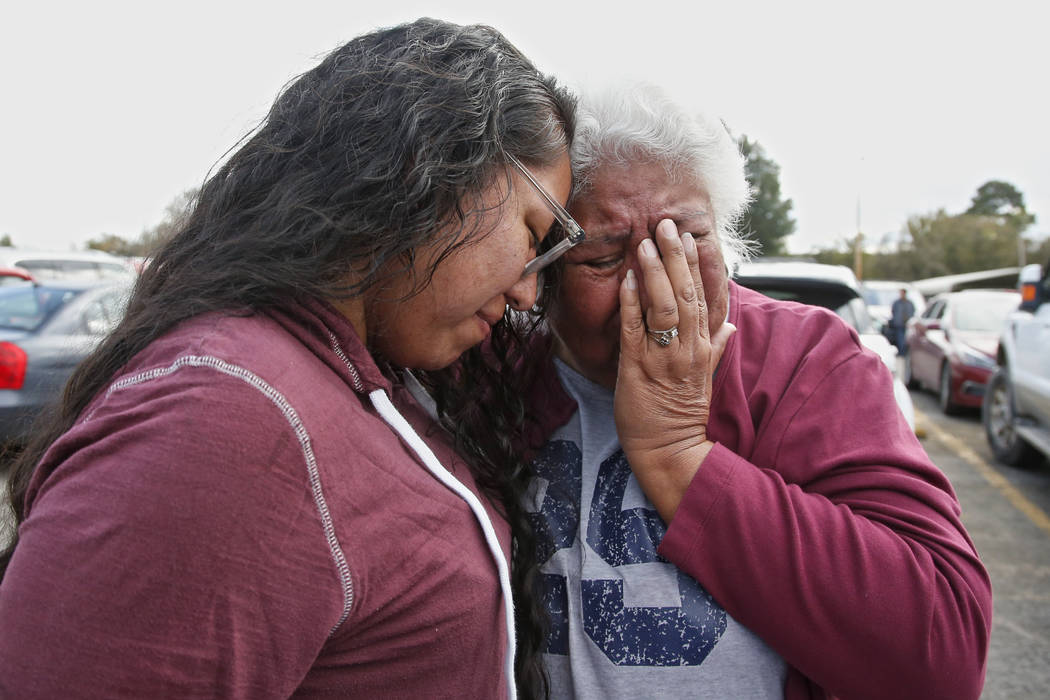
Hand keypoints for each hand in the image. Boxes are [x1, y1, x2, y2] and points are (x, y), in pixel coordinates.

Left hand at [614, 219, 735, 520]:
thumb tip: (730, 322)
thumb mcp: (706, 375)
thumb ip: (718, 344)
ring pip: (664, 306)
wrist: (671, 450)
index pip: (706, 297)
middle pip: (687, 294)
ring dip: (654, 273)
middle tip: (666, 225)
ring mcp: (664, 357)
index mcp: (705, 346)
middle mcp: (689, 348)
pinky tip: (626, 279)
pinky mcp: (638, 368)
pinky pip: (635, 329)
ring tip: (645, 244)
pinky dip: (631, 303)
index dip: (699, 265)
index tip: (693, 237)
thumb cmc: (682, 412)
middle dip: (675, 257)